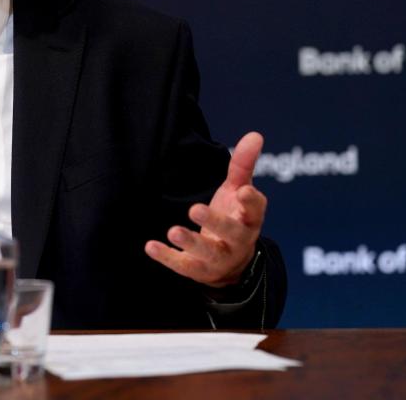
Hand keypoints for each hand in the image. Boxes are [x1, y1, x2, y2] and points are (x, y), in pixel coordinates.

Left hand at [145, 131, 267, 287]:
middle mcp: (239, 241)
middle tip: (194, 209)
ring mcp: (219, 258)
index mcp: (250, 219)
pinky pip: (184, 265)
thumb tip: (255, 134)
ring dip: (191, 242)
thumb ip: (243, 165)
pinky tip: (150, 246)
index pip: (255, 210)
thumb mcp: (238, 191)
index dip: (251, 202)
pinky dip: (167, 257)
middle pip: (231, 232)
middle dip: (214, 222)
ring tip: (173, 231)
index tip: (243, 191)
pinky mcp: (199, 270)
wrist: (231, 264)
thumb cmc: (234, 217)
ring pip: (208, 253)